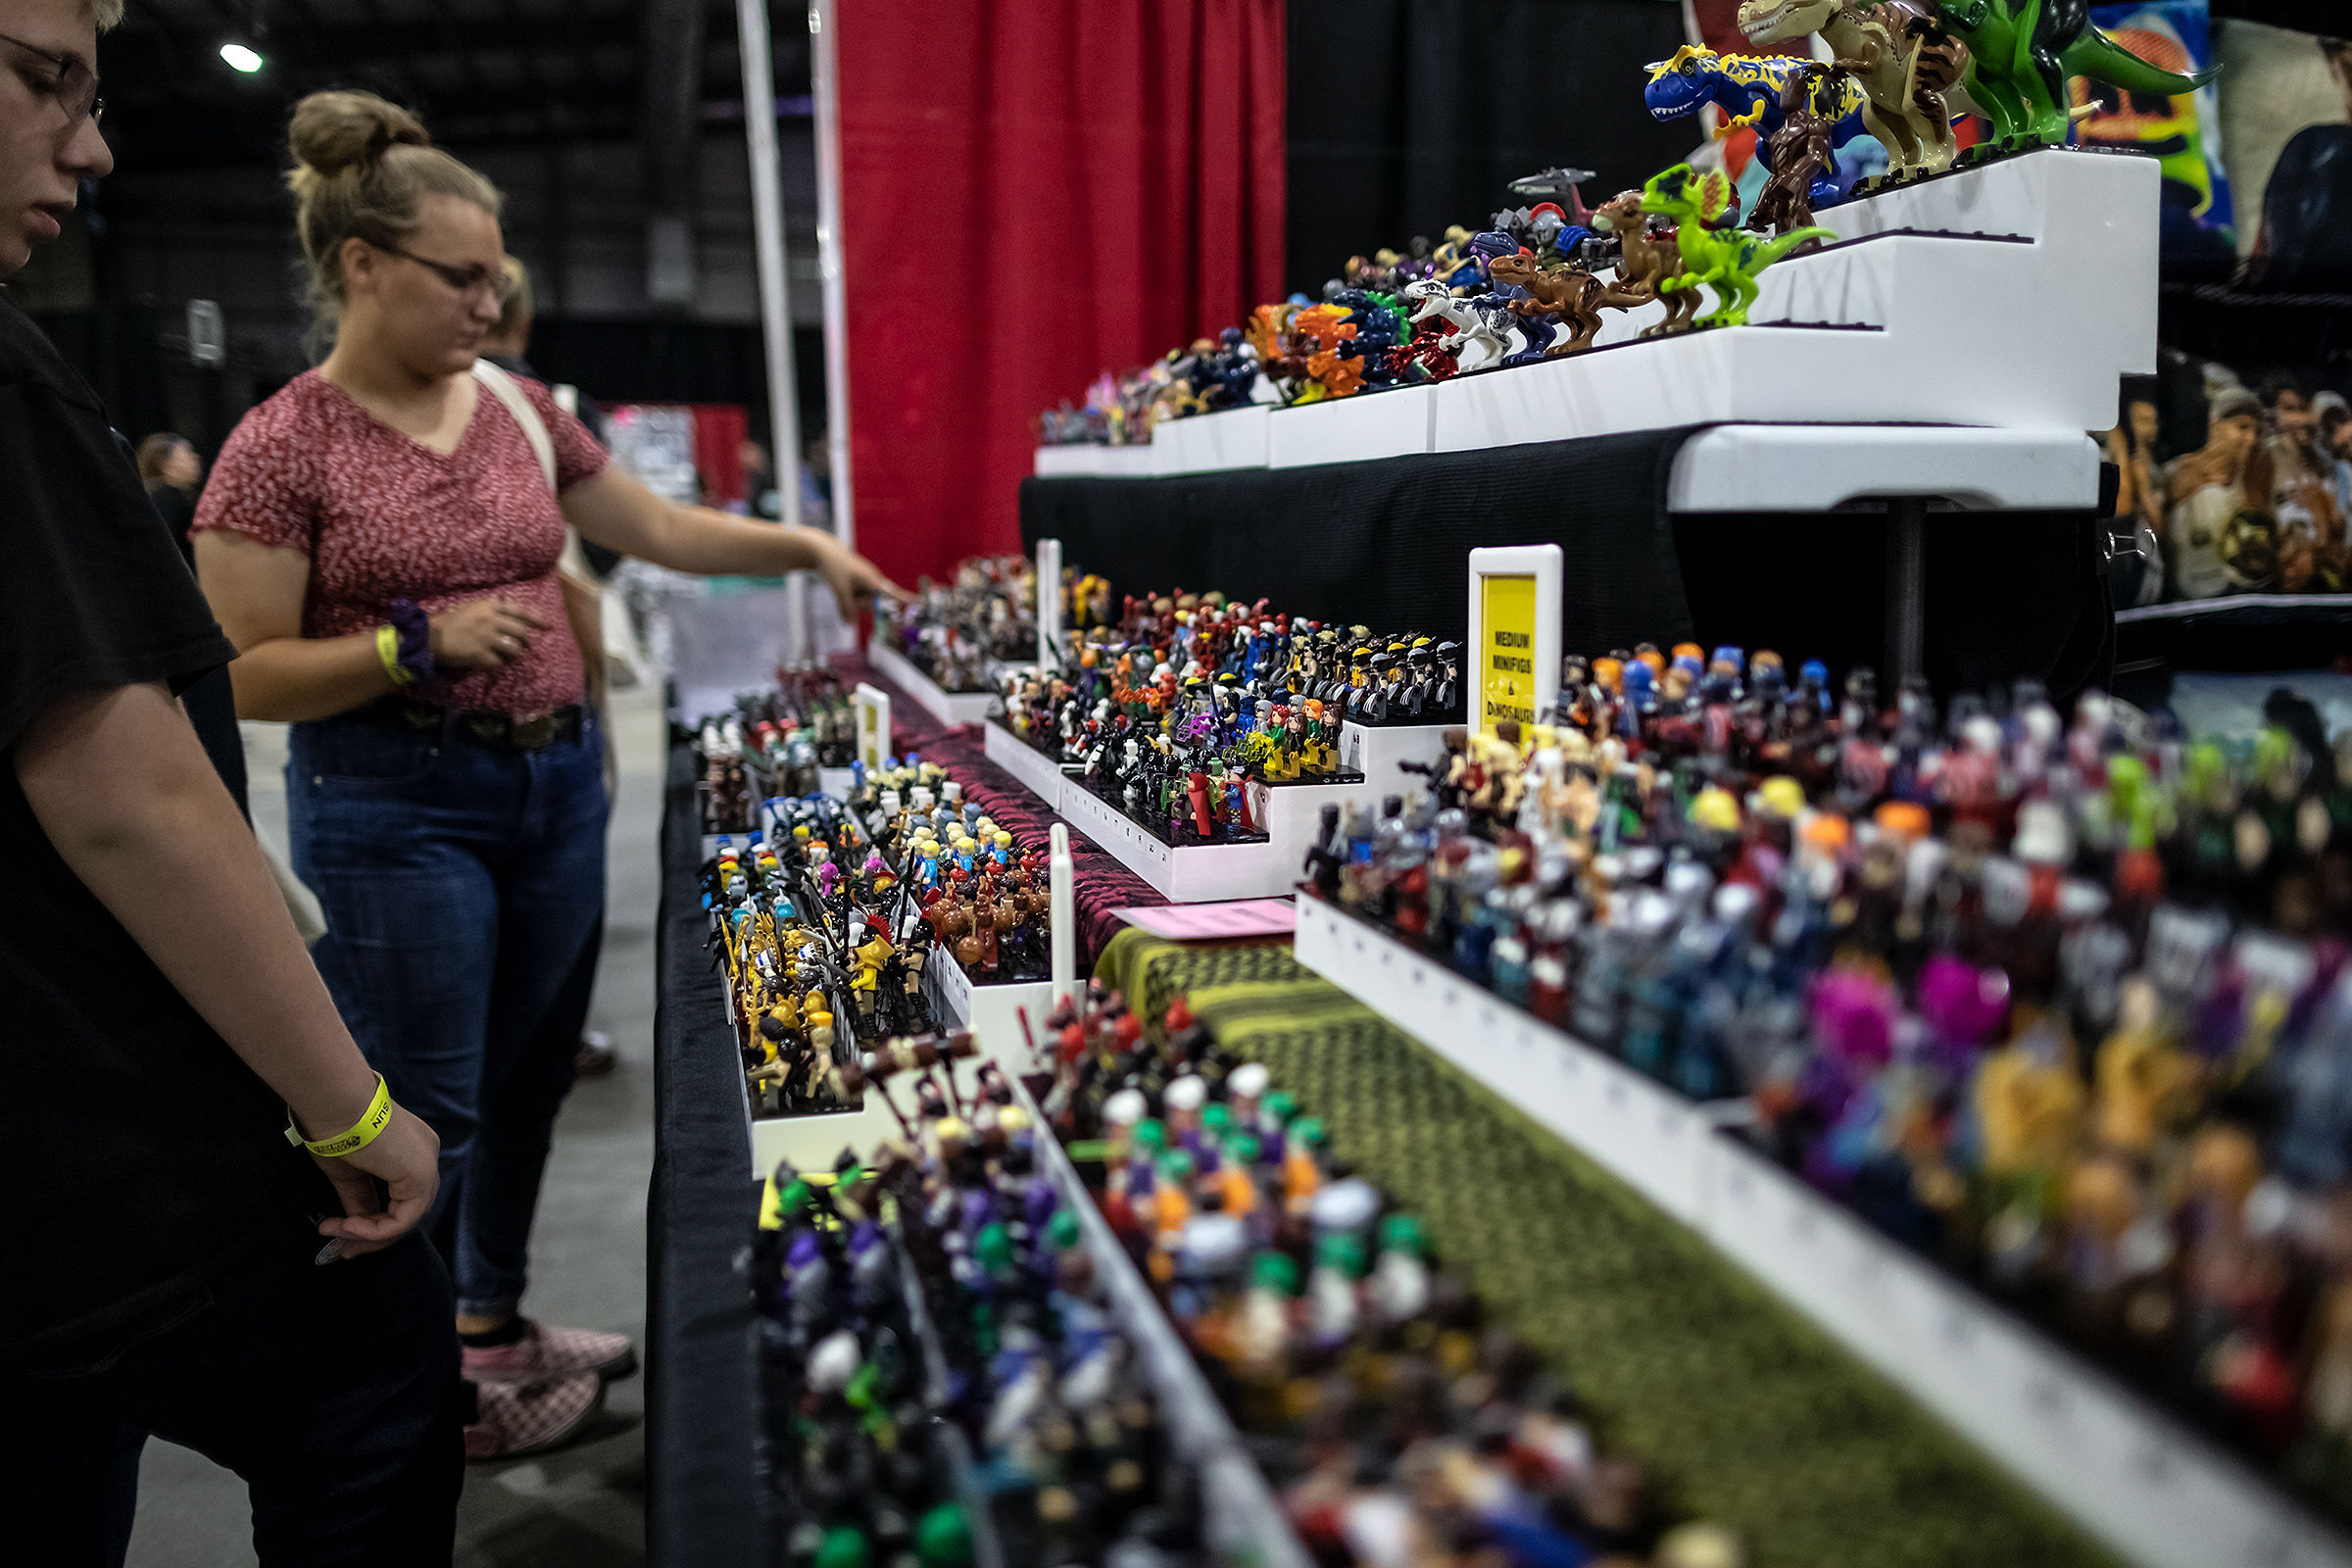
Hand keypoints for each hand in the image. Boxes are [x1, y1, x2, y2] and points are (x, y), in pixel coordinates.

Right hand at [310, 1104, 439, 1258]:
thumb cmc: (336, 1127)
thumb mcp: (349, 1171)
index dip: (373, 1223)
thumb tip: (357, 1225)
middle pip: (407, 1211)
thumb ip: (359, 1198)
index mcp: (411, 1149)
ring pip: (407, 1218)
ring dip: (369, 1234)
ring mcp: (427, 1163)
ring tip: (337, 1233)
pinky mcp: (421, 1174)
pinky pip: (404, 1218)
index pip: (401, 1198)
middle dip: (372, 1235)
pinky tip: (349, 1227)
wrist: (336, 1103)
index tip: (338, 1233)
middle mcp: (425, 1155)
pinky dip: (376, 1230)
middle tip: (341, 1249)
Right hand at [429, 598, 547, 670]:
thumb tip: (514, 618)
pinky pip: (500, 662)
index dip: (537, 619)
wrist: (430, 636)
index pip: (520, 611)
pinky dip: (499, 664)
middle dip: (526, 641)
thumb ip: (493, 610)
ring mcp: (486, 638)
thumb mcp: (473, 608)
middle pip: (522, 632)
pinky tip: (491, 662)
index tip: (548, 626)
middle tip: (524, 646)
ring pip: (514, 648)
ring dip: (514, 653)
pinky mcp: (480, 654)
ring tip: (506, 655)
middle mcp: (491, 620)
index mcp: (490, 607)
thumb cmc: (452, 622)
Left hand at [804, 530, 910, 622]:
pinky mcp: (859, 583)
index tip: (922, 603)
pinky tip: (842, 584)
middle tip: (847, 590)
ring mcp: (866, 581)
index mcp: (872, 580)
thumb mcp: (839, 590)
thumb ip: (845, 608)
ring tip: (842, 585)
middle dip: (861, 604)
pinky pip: (857, 597)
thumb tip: (849, 624)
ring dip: (853, 600)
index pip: (893, 593)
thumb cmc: (833, 568)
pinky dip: (850, 596)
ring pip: (863, 601)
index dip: (907, 599)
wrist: (823, 551)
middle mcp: (873, 581)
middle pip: (872, 603)